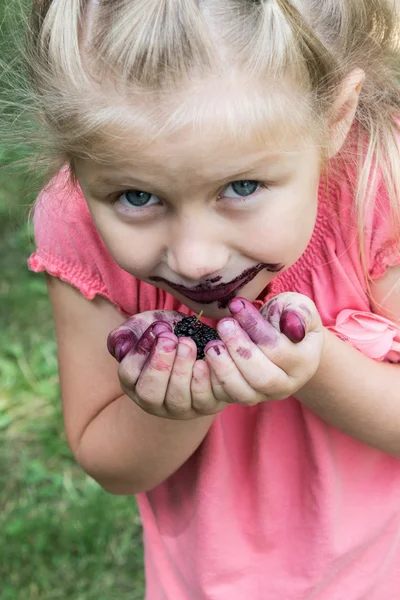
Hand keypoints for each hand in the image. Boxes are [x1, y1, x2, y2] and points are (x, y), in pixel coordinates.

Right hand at [107, 310, 229, 418]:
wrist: (198, 340)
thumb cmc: (166, 334)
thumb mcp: (144, 327)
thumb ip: (127, 333)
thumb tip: (121, 347)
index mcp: (135, 384)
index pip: (129, 374)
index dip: (140, 352)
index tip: (155, 329)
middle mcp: (156, 402)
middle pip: (150, 394)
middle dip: (160, 365)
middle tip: (170, 339)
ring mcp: (182, 407)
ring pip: (178, 399)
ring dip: (182, 369)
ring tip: (187, 343)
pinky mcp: (207, 405)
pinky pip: (204, 400)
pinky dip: (204, 380)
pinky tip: (204, 360)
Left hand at [204, 294, 324, 404]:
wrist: (279, 339)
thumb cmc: (286, 318)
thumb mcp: (297, 307)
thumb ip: (299, 312)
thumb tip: (293, 326)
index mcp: (304, 362)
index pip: (278, 350)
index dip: (255, 327)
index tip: (236, 305)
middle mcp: (287, 385)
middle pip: (262, 378)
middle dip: (239, 350)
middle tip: (223, 325)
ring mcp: (265, 395)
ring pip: (242, 392)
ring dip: (223, 368)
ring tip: (212, 344)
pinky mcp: (244, 397)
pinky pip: (226, 397)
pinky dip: (211, 380)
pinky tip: (204, 359)